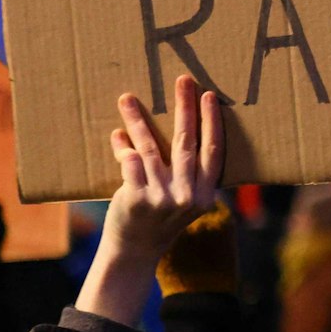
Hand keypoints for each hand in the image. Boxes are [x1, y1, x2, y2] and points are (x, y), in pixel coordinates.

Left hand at [75, 75, 222, 327]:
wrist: (135, 250)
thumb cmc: (161, 220)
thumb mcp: (186, 201)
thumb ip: (188, 173)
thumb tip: (184, 129)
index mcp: (206, 193)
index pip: (213, 150)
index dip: (211, 121)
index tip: (208, 96)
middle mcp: (188, 195)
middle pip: (186, 142)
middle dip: (184, 107)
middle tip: (182, 81)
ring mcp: (162, 197)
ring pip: (150, 148)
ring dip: (138, 120)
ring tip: (128, 98)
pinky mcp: (137, 198)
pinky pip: (129, 162)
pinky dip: (122, 146)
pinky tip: (118, 135)